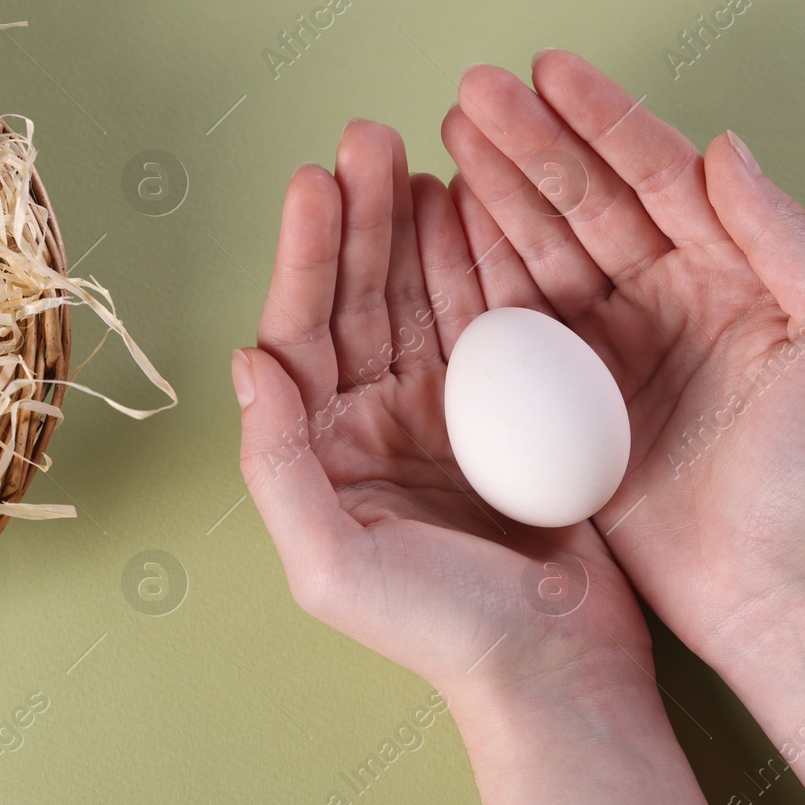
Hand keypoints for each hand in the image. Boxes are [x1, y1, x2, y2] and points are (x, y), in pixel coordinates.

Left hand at [234, 118, 769, 804]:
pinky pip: (491, 315)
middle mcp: (375, 421)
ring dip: (418, 223)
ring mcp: (445, 408)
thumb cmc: (440, 630)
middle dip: (362, 217)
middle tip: (371, 137)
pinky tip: (478, 205)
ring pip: (423, 293)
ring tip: (423, 152)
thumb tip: (246, 360)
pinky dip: (483, 259)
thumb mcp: (331, 563)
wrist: (557, 667)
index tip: (314, 181)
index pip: (302, 333)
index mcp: (323, 452)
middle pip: (361, 297)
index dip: (306, 256)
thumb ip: (277, 466)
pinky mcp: (511, 406)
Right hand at [441, 51, 804, 660]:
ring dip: (497, 191)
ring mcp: (612, 350)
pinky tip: (445, 226)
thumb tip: (724, 146)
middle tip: (470, 93)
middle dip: (530, 141)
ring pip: (544, 249)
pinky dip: (480, 271)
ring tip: (449, 138)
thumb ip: (785, 234)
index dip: (603, 118)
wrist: (779, 587)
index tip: (547, 70)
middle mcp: (665, 298)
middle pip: (587, 200)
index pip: (657, 174)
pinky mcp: (569, 406)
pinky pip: (515, 323)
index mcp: (729, 272)